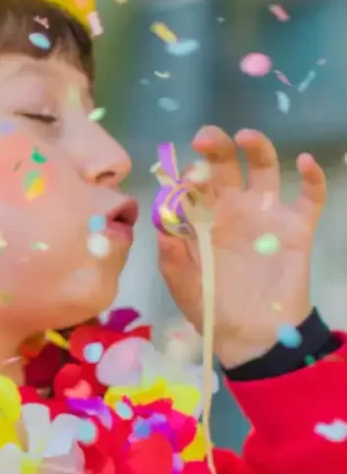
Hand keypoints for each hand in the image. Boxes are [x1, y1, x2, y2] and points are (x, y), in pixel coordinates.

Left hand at [156, 127, 325, 368]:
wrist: (251, 337)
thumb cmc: (209, 306)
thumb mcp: (180, 280)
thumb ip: (169, 250)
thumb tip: (160, 222)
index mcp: (200, 217)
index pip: (192, 183)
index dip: (186, 174)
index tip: (182, 175)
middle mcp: (231, 208)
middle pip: (225, 166)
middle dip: (215, 147)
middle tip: (206, 138)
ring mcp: (265, 215)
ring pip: (265, 170)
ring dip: (257, 148)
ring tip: (245, 136)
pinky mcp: (296, 229)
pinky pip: (309, 198)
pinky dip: (312, 177)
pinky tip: (303, 161)